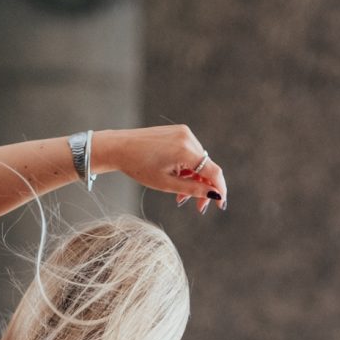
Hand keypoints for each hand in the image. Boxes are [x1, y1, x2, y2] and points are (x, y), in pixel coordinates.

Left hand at [94, 125, 226, 214]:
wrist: (119, 147)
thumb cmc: (139, 167)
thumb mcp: (166, 184)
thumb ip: (193, 189)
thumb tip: (215, 195)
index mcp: (185, 151)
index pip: (213, 172)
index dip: (220, 190)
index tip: (220, 205)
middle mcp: (188, 138)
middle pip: (206, 167)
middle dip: (203, 188)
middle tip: (198, 207)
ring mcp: (183, 132)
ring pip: (198, 161)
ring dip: (194, 179)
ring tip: (180, 196)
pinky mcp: (178, 131)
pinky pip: (190, 152)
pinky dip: (187, 168)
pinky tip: (177, 178)